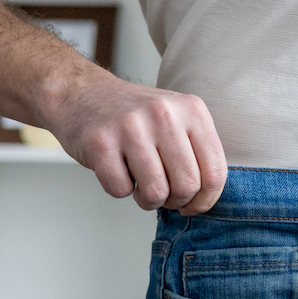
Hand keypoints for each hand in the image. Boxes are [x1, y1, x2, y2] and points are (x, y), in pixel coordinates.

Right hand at [42, 71, 226, 213]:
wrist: (82, 93)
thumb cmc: (136, 117)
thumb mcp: (178, 120)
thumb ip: (198, 153)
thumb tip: (205, 199)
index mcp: (192, 110)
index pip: (215, 172)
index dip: (205, 199)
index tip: (193, 205)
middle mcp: (164, 114)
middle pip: (187, 186)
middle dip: (175, 201)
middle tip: (163, 193)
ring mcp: (131, 126)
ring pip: (155, 193)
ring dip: (147, 200)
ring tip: (139, 183)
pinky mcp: (100, 142)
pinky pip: (120, 190)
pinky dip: (119, 189)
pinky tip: (117, 168)